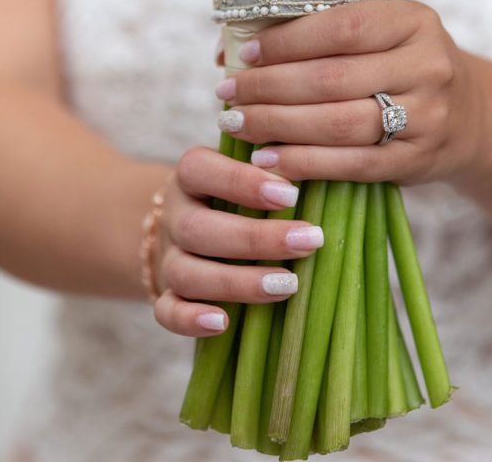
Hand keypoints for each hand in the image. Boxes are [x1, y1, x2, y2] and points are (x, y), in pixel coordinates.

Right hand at [152, 147, 323, 337]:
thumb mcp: (248, 171)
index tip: (292, 194)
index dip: (242, 181)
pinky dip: (191, 320)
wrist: (189, 225)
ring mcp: (167, 258)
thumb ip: (274, 168)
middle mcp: (174, 216)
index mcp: (191, 176)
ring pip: (185, 273)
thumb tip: (324, 171)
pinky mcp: (166, 295)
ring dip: (237, 282)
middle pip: (198, 228)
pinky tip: (222, 323)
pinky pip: (167, 312)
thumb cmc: (237, 193)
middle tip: (309, 241)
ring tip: (289, 284)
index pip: (201, 169)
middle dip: (256, 239)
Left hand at [214, 0, 484, 186]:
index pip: (341, 27)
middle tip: (227, 93)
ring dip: (278, 125)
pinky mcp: (419, 160)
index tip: (245, 55)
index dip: (286, 42)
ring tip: (237, 124)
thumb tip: (228, 49)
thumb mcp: (380, 35)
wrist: (469, 115)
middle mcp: (427, 65)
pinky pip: (352, 164)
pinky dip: (304, 163)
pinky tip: (268, 159)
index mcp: (413, 20)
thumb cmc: (400, 64)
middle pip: (332, 79)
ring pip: (338, 124)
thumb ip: (317, 35)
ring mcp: (428, 116)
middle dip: (269, 87)